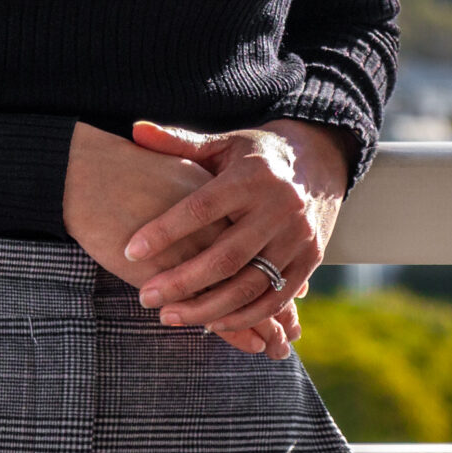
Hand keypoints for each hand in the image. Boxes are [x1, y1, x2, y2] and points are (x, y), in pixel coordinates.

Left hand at [60, 122, 301, 357]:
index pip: (202, 209)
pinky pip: (276, 298)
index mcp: (251, 177)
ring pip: (250, 285)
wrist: (320, 161)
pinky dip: (244, 316)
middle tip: (146, 297)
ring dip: (208, 308)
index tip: (131, 251)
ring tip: (170, 316)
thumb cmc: (256, 155)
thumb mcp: (222, 143)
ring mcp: (298, 238)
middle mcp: (279, 208)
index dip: (165, 231)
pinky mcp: (311, 260)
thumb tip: (135, 130)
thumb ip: (179, 142)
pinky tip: (211, 323)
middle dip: (183, 282)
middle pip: (225, 257)